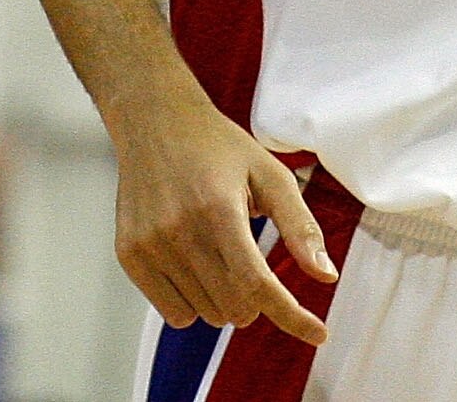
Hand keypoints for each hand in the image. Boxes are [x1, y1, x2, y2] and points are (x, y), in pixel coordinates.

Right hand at [113, 85, 336, 346]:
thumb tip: (327, 275)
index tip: (319, 333)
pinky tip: (194, 263)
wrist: (155, 122)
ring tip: (217, 251)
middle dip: (255, 297)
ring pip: (206, 315)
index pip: (257, 283)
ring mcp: (150, 245)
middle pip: (235, 306)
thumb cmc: (219, 148)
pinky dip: (194, 303)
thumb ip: (300, 226)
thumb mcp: (271, 174)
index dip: (291, 315)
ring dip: (224, 299)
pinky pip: (174, 313)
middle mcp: (180, 231)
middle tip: (250, 259)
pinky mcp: (130, 255)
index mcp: (219, 209)